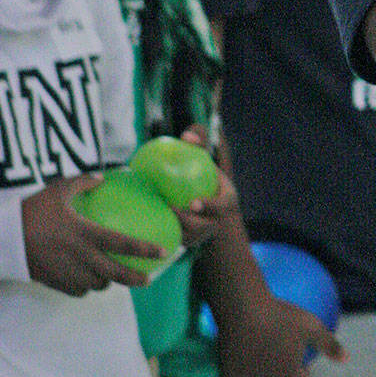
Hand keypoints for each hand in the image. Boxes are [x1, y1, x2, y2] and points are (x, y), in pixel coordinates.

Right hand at [22, 174, 164, 294]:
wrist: (0, 239)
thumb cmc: (30, 211)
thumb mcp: (57, 190)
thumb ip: (82, 182)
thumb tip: (101, 177)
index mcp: (85, 233)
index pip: (122, 244)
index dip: (145, 249)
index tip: (163, 253)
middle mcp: (80, 256)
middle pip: (115, 274)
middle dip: (135, 279)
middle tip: (148, 279)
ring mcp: (68, 272)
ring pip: (97, 284)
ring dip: (108, 282)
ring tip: (113, 276)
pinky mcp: (55, 282)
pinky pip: (78, 291)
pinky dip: (86, 287)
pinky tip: (87, 280)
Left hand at [169, 128, 235, 249]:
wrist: (202, 198)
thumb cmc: (204, 174)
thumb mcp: (204, 160)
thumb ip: (198, 145)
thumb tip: (186, 135)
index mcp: (226, 202)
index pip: (222, 207)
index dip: (210, 207)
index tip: (193, 202)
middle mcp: (218, 220)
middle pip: (206, 226)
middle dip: (190, 222)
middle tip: (171, 208)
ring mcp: (205, 234)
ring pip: (191, 237)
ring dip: (177, 229)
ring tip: (159, 216)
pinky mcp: (191, 241)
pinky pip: (179, 240)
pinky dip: (166, 235)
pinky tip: (148, 225)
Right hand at [216, 291, 347, 376]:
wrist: (244, 308)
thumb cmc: (281, 316)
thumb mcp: (311, 327)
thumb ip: (329, 345)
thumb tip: (346, 359)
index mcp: (289, 375)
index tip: (299, 365)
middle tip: (280, 369)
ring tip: (261, 367)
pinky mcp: (228, 373)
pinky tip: (241, 366)